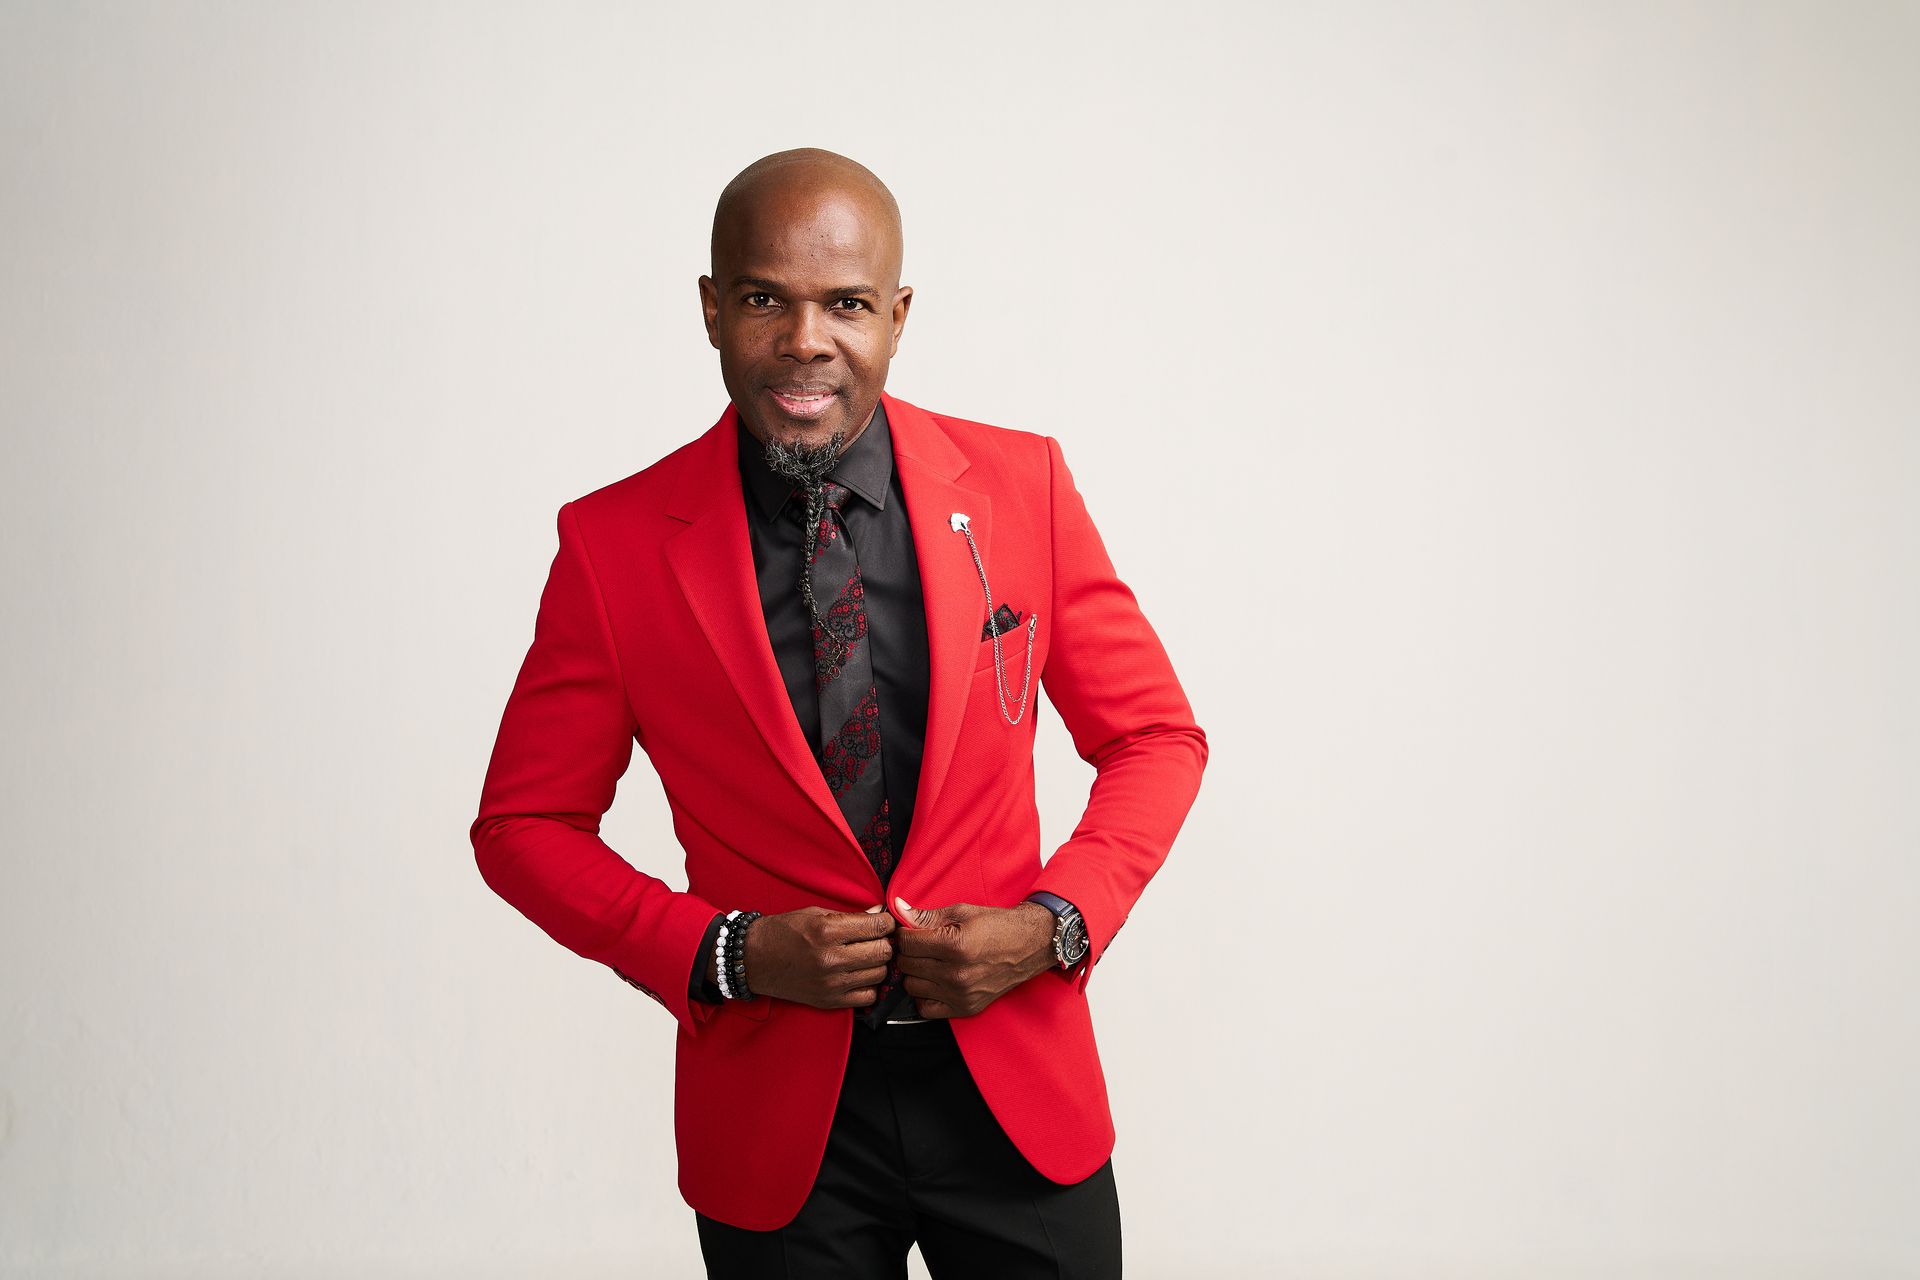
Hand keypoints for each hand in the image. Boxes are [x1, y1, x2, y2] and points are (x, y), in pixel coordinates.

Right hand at [740, 905, 896, 1009]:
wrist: (754, 959)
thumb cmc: (783, 932)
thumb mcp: (815, 913)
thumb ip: (850, 916)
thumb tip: (880, 915)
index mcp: (827, 931)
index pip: (877, 927)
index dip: (887, 922)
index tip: (884, 922)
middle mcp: (830, 959)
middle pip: (883, 952)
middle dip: (885, 942)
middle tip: (876, 938)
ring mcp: (831, 983)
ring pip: (879, 974)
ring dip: (877, 963)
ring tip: (866, 955)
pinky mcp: (829, 1001)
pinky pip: (867, 996)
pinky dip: (869, 985)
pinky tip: (858, 975)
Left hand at [889, 896, 1056, 1018]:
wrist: (1029, 945)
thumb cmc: (996, 925)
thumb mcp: (962, 912)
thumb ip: (926, 916)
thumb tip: (898, 910)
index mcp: (955, 945)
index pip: (907, 943)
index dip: (904, 934)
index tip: (910, 931)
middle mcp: (957, 973)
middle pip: (906, 964)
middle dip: (908, 952)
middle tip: (919, 945)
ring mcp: (961, 994)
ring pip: (912, 986)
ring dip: (914, 973)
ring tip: (927, 962)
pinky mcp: (966, 1007)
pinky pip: (925, 1009)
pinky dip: (924, 996)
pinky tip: (933, 982)